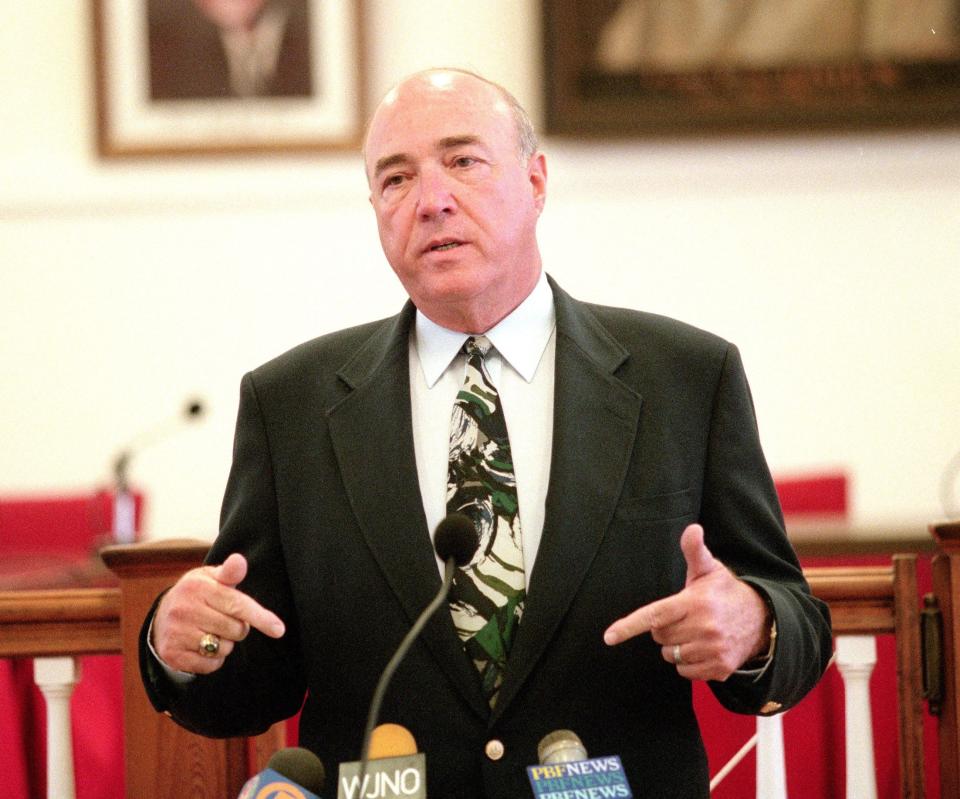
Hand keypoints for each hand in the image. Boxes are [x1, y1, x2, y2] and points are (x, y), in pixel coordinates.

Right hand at [151, 553, 285, 674]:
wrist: (161, 616)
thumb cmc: (197, 594)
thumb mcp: (211, 577)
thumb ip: (230, 572)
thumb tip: (240, 561)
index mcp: (197, 586)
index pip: (237, 604)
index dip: (260, 617)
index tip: (279, 629)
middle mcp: (184, 609)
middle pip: (236, 630)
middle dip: (238, 628)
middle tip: (225, 620)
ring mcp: (176, 632)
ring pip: (224, 648)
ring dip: (226, 644)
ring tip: (211, 631)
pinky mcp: (172, 654)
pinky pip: (210, 664)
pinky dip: (213, 659)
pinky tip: (202, 645)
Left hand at [603, 524, 770, 680]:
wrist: (763, 620)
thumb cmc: (726, 592)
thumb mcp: (710, 569)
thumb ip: (694, 550)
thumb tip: (692, 528)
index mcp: (695, 602)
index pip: (655, 616)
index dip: (629, 626)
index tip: (609, 637)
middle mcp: (704, 628)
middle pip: (659, 636)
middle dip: (664, 628)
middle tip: (683, 617)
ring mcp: (713, 650)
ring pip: (670, 656)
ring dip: (676, 647)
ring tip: (695, 631)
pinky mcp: (720, 668)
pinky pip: (685, 672)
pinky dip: (688, 663)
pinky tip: (702, 648)